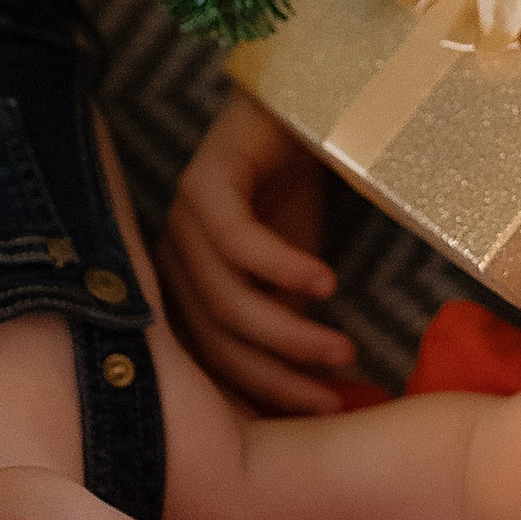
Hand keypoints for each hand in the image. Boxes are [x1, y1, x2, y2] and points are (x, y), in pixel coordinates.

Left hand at [159, 90, 355, 415]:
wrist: (305, 104)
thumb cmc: (297, 189)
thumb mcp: (296, 272)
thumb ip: (287, 321)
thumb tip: (307, 396)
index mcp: (190, 285)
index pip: (211, 359)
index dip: (262, 394)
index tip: (322, 415)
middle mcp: (176, 256)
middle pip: (215, 338)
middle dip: (277, 377)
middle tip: (333, 400)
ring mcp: (184, 217)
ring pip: (225, 298)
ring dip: (288, 333)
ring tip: (343, 348)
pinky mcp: (206, 178)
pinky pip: (237, 240)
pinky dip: (283, 267)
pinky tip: (328, 282)